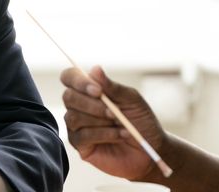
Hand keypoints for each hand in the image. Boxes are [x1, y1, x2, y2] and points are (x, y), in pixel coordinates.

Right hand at [61, 66, 166, 180]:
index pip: (69, 77)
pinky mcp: (79, 144)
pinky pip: (82, 135)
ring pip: (73, 117)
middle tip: (113, 112)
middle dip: (92, 105)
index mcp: (88, 89)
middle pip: (68, 97)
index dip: (78, 81)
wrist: (150, 149)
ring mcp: (76, 125)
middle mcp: (78, 105)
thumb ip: (112, 86)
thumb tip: (95, 68)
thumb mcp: (131, 100)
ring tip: (121, 125)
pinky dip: (104, 134)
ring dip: (100, 121)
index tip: (98, 91)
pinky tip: (120, 136)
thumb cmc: (141, 121)